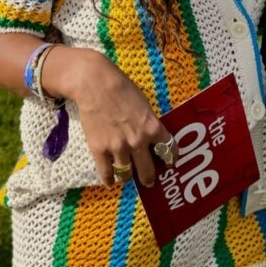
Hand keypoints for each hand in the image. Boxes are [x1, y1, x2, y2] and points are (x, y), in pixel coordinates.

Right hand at [53, 47, 171, 188]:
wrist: (96, 84)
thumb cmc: (121, 88)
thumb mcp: (143, 104)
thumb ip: (148, 122)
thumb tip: (149, 134)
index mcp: (152, 127)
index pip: (168, 149)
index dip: (170, 157)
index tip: (169, 162)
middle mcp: (138, 141)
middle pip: (147, 170)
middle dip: (149, 178)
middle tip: (149, 180)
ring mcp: (118, 148)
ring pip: (126, 174)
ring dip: (128, 177)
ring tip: (127, 176)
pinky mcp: (99, 150)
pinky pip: (107, 173)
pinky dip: (109, 180)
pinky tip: (111, 182)